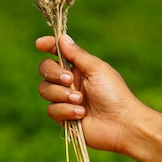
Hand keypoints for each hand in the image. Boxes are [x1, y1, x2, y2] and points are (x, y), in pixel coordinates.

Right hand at [36, 34, 145, 152]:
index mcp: (78, 68)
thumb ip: (77, 55)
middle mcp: (69, 82)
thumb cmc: (114, 94)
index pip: (57, 52)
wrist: (121, 124)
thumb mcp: (97, 69)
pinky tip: (82, 114)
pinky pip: (52, 110)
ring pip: (45, 90)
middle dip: (54, 73)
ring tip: (80, 100)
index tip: (40, 44)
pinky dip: (66, 111)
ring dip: (61, 94)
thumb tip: (62, 37)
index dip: (47, 46)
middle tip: (70, 80)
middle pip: (45, 70)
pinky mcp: (63, 117)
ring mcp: (65, 100)